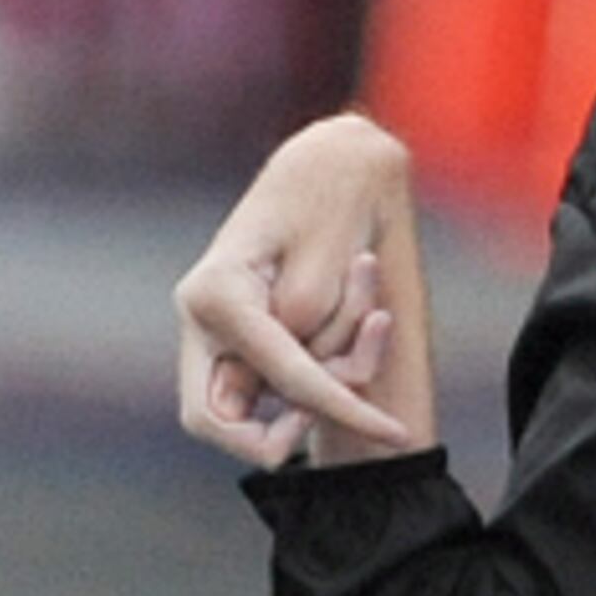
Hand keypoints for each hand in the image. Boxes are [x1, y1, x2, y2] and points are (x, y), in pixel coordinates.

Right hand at [175, 112, 439, 471]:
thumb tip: (298, 394)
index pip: (279, 374)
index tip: (394, 431)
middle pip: (219, 420)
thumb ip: (309, 328)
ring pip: (264, 398)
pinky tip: (368, 316)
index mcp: (215, 294)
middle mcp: (202, 317)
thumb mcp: (332, 261)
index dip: (339, 408)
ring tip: (376, 312)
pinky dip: (329, 360)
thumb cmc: (330, 199)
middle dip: (284, 429)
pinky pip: (281, 378)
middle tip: (341, 409)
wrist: (328, 163)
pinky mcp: (241, 337)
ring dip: (332, 369)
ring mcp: (216, 330)